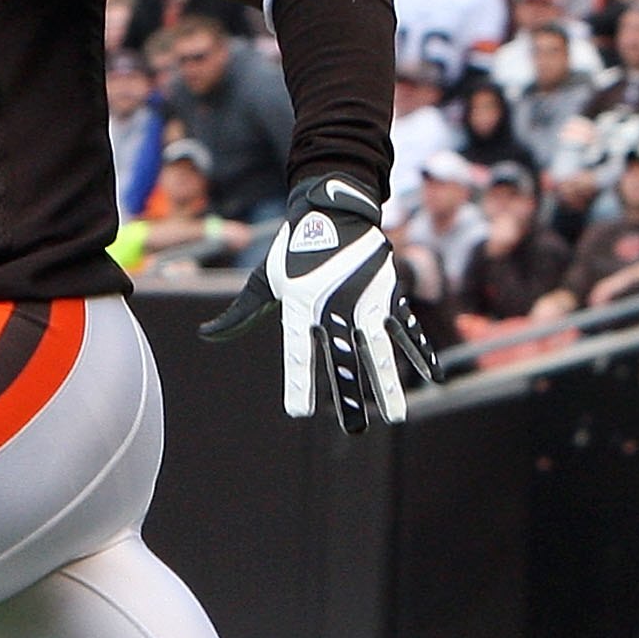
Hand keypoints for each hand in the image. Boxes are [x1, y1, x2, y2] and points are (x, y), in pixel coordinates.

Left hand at [199, 177, 434, 430]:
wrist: (333, 208)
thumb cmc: (294, 250)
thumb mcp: (264, 281)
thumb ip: (240, 315)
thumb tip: (205, 336)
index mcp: (302, 306)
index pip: (298, 352)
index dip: (299, 381)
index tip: (298, 412)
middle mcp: (336, 307)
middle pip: (344, 359)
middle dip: (351, 395)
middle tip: (354, 429)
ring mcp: (367, 301)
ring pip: (380, 350)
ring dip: (388, 384)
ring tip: (396, 417)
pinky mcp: (389, 293)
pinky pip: (408, 328)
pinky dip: (421, 351)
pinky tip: (433, 376)